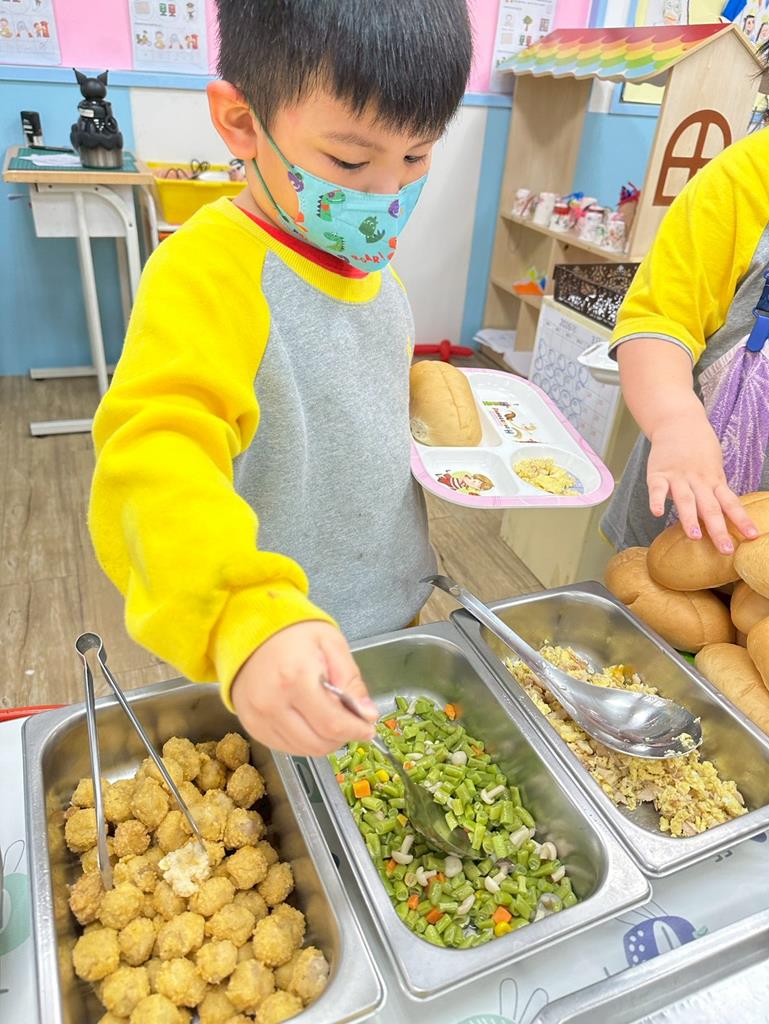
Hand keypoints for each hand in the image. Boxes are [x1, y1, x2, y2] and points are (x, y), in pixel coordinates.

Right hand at [230, 621, 377, 755]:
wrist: (250, 632)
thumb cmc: (293, 634)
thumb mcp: (331, 644)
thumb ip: (351, 680)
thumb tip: (367, 715)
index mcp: (295, 678)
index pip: (332, 724)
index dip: (356, 730)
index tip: (368, 728)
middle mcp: (272, 703)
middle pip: (318, 743)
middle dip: (342, 737)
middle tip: (351, 722)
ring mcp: (258, 718)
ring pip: (303, 750)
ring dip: (324, 741)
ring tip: (329, 718)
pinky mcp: (251, 727)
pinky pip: (286, 748)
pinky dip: (304, 741)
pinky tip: (309, 720)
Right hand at [647, 406, 758, 552]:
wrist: (678, 421)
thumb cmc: (698, 448)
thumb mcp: (714, 468)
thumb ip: (714, 490)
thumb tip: (722, 515)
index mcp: (714, 481)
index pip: (731, 503)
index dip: (742, 520)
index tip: (752, 537)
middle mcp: (699, 481)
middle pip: (711, 508)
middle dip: (719, 530)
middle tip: (726, 550)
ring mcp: (678, 477)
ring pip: (686, 500)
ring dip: (690, 519)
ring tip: (695, 537)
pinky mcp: (658, 473)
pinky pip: (657, 489)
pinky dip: (658, 501)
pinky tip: (657, 513)